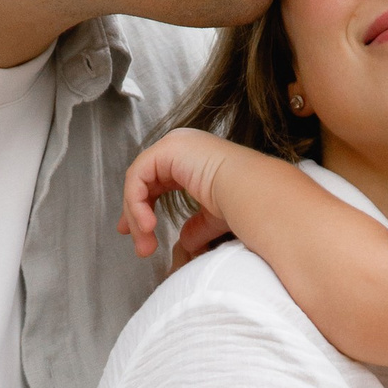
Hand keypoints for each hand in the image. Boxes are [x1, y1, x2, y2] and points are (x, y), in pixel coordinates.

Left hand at [120, 129, 240, 260]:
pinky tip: (146, 225)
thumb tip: (186, 241)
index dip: (143, 206)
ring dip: (136, 215)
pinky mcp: (168, 149)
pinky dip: (137, 203)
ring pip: (138, 181)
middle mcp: (183, 147)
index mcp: (193, 159)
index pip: (157, 180)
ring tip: (144, 242)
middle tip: (135, 240)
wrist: (252, 194)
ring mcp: (175, 144)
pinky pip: (138, 177)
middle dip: (134, 212)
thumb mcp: (214, 219)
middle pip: (144, 180)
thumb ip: (197, 227)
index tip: (141, 232)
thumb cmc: (244, 204)